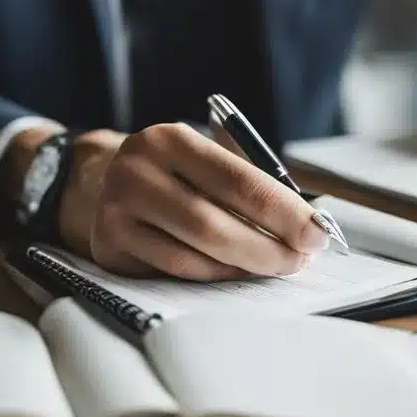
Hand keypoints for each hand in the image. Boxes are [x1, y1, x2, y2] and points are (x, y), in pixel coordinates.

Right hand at [57, 124, 328, 280]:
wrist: (99, 181)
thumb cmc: (176, 173)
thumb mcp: (205, 159)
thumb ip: (250, 184)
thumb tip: (305, 226)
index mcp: (169, 140)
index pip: (238, 181)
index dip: (284, 211)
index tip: (317, 232)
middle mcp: (136, 172)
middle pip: (214, 225)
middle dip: (268, 248)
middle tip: (300, 259)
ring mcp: (116, 213)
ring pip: (195, 256)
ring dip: (244, 267)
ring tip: (275, 264)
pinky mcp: (109, 249)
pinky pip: (175, 272)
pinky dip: (214, 276)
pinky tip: (236, 271)